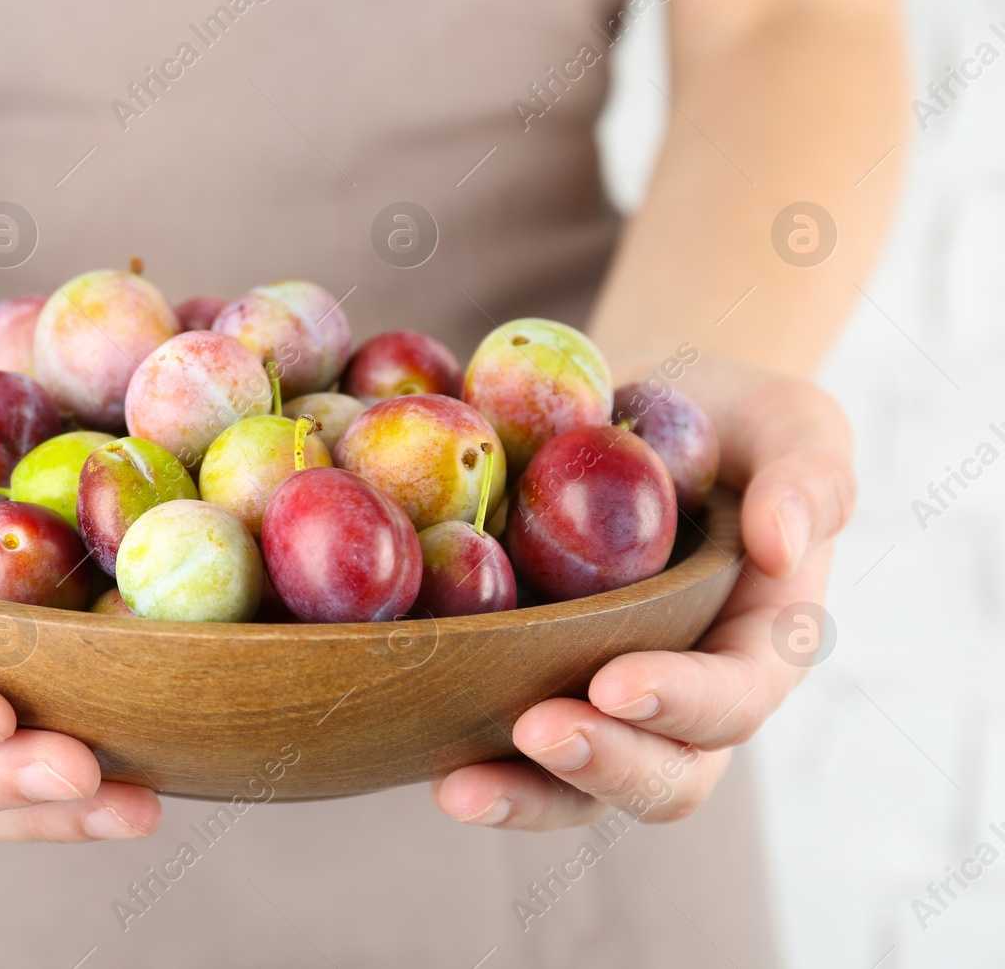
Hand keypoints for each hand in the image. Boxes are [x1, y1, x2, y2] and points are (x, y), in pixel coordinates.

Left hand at [433, 353, 853, 827]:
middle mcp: (680, 698)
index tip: (617, 683)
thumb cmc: (729, 425)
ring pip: (571, 788)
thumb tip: (783, 543)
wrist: (638, 416)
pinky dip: (458, 748)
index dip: (681, 703)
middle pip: (659, 778)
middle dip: (598, 766)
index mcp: (754, 648)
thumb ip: (809, 478)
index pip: (731, 701)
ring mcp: (599, 702)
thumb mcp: (790, 425)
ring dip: (519, 796)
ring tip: (455, 787)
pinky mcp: (526, 683)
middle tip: (533, 732)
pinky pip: (498, 740)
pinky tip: (403, 737)